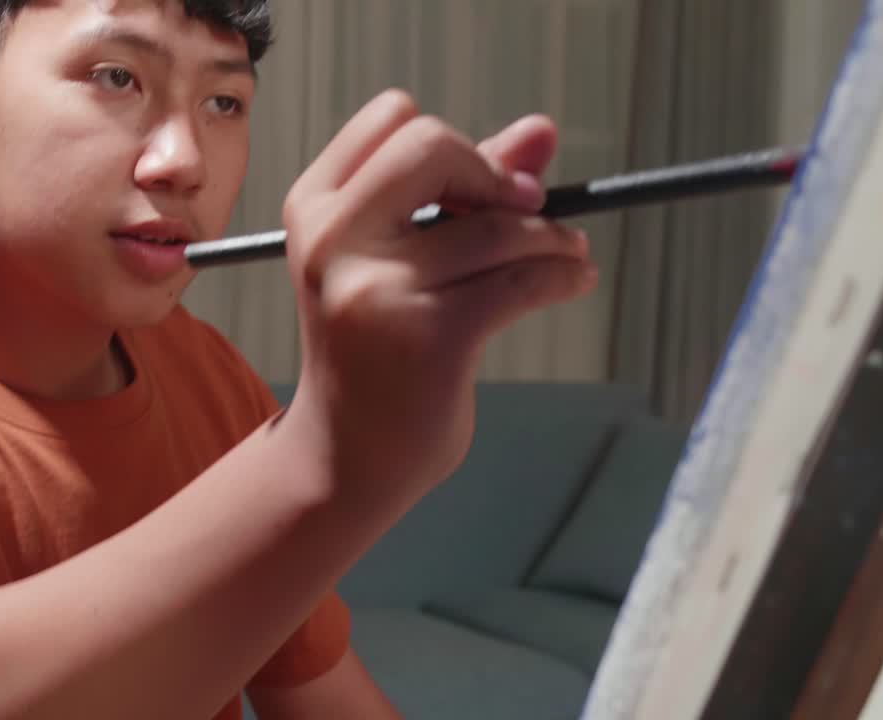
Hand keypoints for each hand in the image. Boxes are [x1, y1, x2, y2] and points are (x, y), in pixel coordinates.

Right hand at [282, 90, 597, 503]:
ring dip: (552, 237)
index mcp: (311, 209)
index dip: (452, 142)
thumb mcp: (398, 259)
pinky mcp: (428, 338)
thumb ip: (464, 189)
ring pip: (495, 225)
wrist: (346, 457)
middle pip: (434, 147)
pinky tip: (571, 281)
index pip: (391, 117)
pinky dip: (563, 274)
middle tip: (531, 209)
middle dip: (498, 175)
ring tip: (568, 256)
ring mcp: (375, 291)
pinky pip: (521, 279)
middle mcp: (331, 242)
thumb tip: (544, 130)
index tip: (486, 184)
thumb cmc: (375, 350)